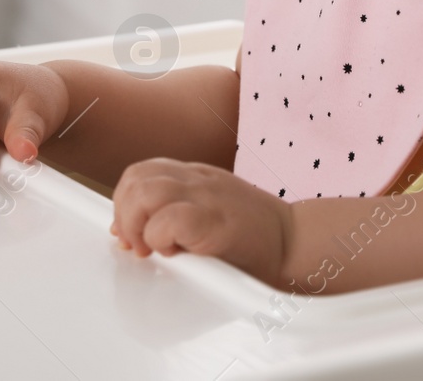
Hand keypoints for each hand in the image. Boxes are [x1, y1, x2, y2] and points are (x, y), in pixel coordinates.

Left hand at [109, 158, 291, 287]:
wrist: (298, 244)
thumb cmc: (257, 237)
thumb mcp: (212, 211)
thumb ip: (175, 212)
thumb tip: (130, 232)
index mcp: (197, 175)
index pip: (142, 171)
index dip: (124, 202)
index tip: (128, 232)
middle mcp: (199, 180)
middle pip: (136, 178)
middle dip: (125, 214)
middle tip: (138, 245)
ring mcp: (209, 197)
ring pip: (145, 193)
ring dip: (138, 226)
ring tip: (154, 248)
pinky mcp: (216, 222)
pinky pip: (169, 220)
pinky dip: (160, 238)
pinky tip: (175, 252)